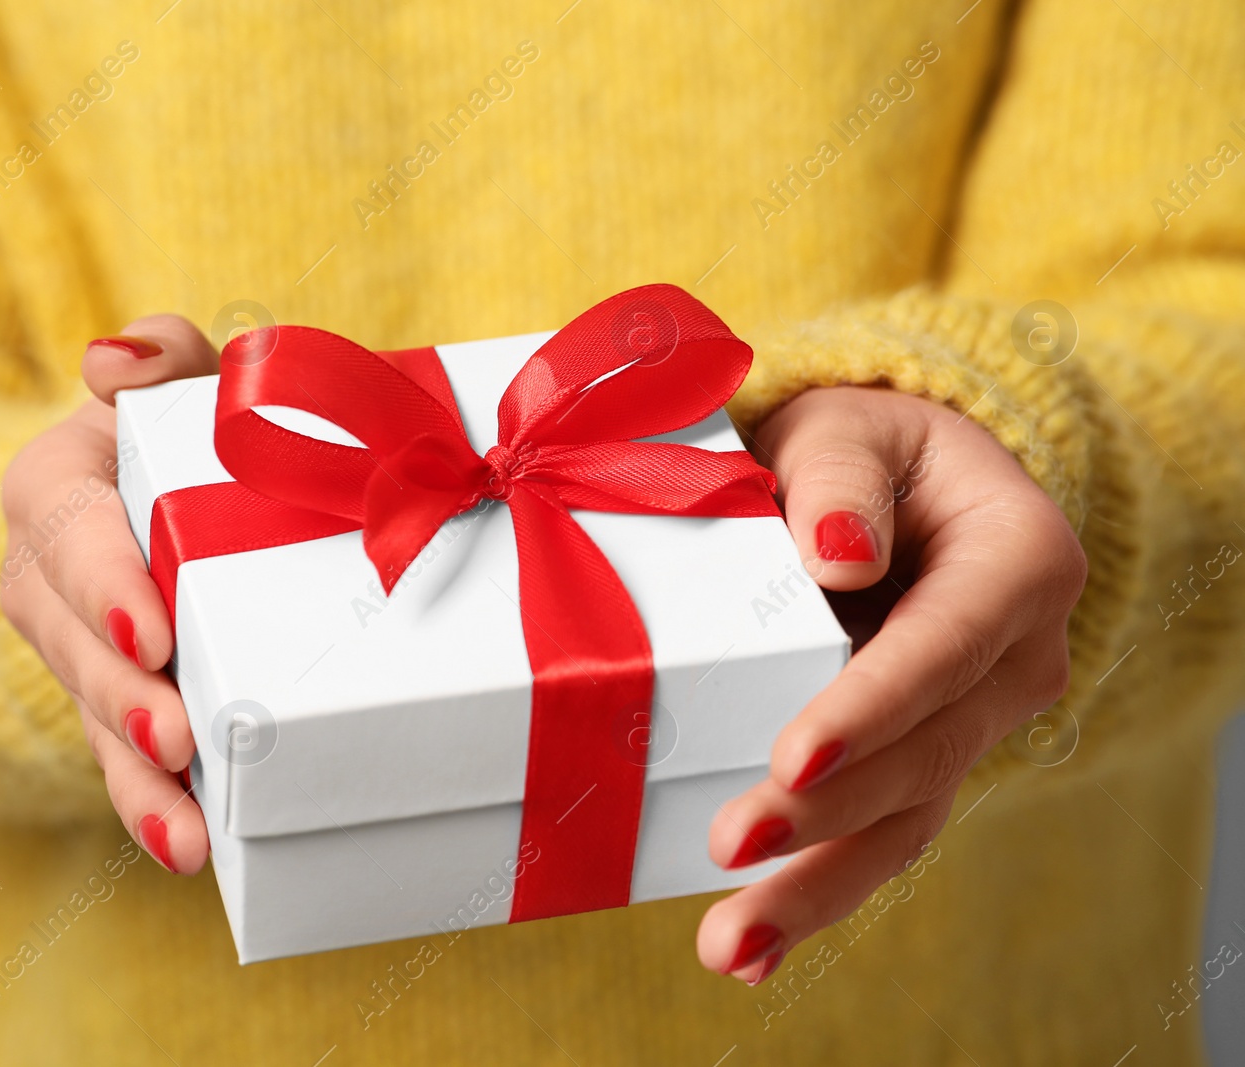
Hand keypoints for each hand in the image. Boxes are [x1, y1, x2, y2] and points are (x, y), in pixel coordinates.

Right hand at [0, 316, 218, 874]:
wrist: (169, 501)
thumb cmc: (182, 435)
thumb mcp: (176, 381)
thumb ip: (161, 356)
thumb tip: (114, 359)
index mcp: (56, 490)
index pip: (67, 531)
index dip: (102, 581)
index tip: (151, 626)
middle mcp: (47, 580)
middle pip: (74, 642)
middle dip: (122, 692)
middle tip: (179, 733)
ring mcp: (76, 654)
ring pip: (94, 715)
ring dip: (137, 776)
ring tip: (184, 829)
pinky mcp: (113, 706)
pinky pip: (121, 759)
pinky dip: (151, 804)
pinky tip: (186, 849)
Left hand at [696, 386, 1085, 982]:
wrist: (887, 483)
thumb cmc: (861, 447)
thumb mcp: (848, 427)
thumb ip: (841, 479)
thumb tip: (842, 559)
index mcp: (1016, 562)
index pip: (943, 647)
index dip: (872, 709)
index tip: (796, 759)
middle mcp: (1012, 659)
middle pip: (926, 755)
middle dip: (828, 814)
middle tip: (733, 847)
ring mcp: (969, 721)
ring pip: (907, 821)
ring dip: (820, 887)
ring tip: (731, 946)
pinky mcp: (919, 760)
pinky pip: (880, 834)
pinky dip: (819, 889)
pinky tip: (753, 952)